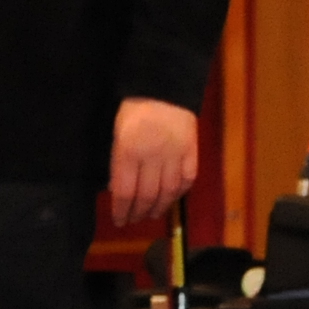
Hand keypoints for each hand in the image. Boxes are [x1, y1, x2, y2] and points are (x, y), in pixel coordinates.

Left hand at [107, 96, 201, 226]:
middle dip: (138, 213)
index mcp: (129, 151)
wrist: (165, 87)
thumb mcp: (117, 133)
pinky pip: (187, 180)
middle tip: (134, 220)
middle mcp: (152, 156)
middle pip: (146, 196)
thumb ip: (118, 162)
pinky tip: (172, 198)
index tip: (119, 221)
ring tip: (152, 214)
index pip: (124, 192)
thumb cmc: (134, 109)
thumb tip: (118, 190)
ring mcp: (174, 155)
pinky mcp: (191, 151)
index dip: (121, 211)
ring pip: (167, 192)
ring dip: (159, 208)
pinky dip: (179, 193)